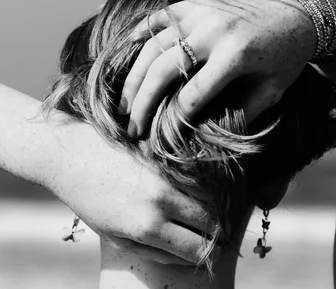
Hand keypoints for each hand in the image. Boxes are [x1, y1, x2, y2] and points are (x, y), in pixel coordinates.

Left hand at [50, 123, 212, 264]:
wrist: (69, 155)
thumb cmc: (89, 202)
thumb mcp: (114, 237)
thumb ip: (152, 252)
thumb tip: (185, 259)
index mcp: (146, 228)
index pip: (198, 250)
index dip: (206, 259)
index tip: (206, 259)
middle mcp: (161, 201)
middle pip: (212, 225)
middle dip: (215, 235)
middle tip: (209, 237)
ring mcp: (164, 175)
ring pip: (211, 198)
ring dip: (211, 209)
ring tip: (201, 216)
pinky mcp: (164, 155)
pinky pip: (197, 175)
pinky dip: (201, 187)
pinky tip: (193, 193)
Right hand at [119, 0, 316, 136]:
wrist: (297, 12)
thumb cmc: (285, 56)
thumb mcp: (271, 90)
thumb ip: (240, 114)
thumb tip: (204, 137)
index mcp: (235, 55)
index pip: (192, 96)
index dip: (173, 121)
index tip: (160, 140)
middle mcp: (213, 32)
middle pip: (163, 72)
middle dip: (143, 104)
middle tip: (132, 128)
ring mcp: (200, 14)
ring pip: (152, 47)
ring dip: (134, 78)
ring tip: (124, 105)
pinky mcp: (193, 4)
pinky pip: (159, 19)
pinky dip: (140, 35)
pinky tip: (128, 56)